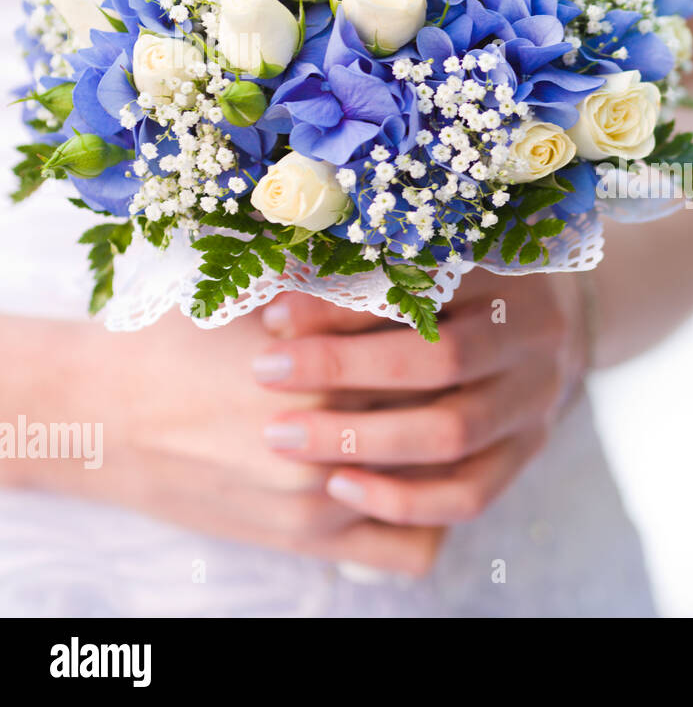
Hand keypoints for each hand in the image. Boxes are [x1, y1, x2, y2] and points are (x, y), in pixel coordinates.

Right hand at [2, 311, 443, 574]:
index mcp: (328, 372)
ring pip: (442, 480)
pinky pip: (413, 547)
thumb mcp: (259, 295)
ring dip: (456, 447)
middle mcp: (336, 443)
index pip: (436, 352)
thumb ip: (340, 286)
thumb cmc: (180, 345)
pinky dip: (429, 518)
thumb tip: (408, 258)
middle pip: (446, 413)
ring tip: (451, 409)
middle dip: (466, 386)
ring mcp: (328, 502)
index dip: (457, 328)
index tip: (464, 313)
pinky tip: (420, 478)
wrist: (107, 419)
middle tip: (471, 361)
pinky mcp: (316, 543)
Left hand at [254, 269, 588, 526]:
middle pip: (441, 361)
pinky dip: (403, 499)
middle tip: (266, 376)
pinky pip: (469, 493)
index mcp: (508, 272)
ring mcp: (536, 400)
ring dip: (361, 439)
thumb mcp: (422, 259)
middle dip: (344, 370)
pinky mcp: (527, 451)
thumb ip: (363, 270)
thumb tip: (277, 300)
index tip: (273, 318)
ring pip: (453, 433)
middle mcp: (534, 337)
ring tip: (284, 436)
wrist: (543, 322)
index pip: (425, 288)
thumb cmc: (456, 281)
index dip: (345, 306)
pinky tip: (341, 487)